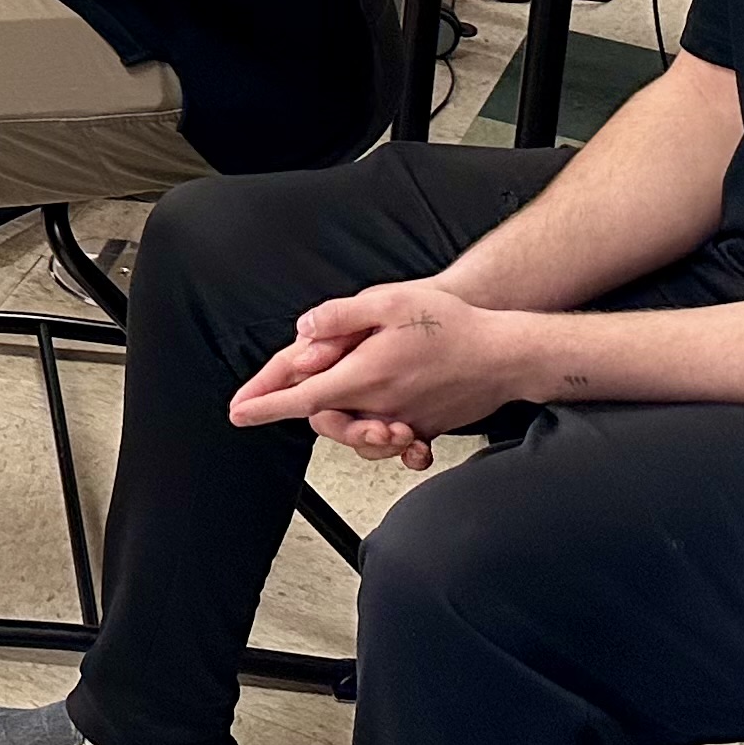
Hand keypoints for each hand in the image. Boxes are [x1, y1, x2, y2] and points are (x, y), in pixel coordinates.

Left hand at [226, 283, 522, 470]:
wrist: (506, 354)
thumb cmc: (450, 324)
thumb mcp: (388, 302)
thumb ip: (340, 317)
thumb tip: (302, 330)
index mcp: (364, 376)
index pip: (301, 397)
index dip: (265, 404)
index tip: (237, 412)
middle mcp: (381, 407)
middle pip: (324, 419)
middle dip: (305, 407)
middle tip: (293, 386)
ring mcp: (405, 423)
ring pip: (356, 435)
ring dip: (343, 422)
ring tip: (342, 400)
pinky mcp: (426, 429)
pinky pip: (392, 442)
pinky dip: (382, 437)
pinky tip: (388, 426)